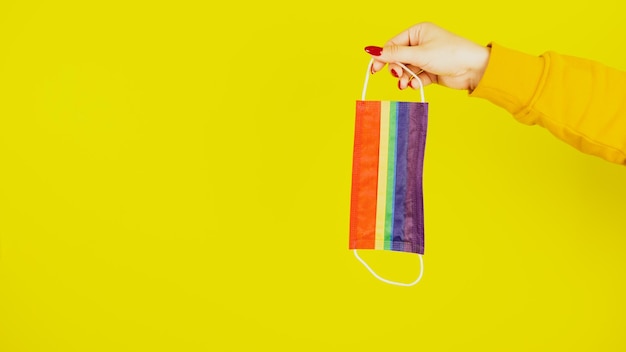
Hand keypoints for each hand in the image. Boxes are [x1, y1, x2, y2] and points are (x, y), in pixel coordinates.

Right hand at [365, 22, 489, 90]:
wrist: (474, 69)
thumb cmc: (450, 54)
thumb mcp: (418, 54)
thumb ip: (394, 54)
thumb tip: (372, 50)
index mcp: (418, 32)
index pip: (393, 44)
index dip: (383, 57)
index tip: (374, 70)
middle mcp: (421, 43)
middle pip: (398, 58)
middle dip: (396, 69)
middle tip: (397, 77)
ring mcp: (427, 58)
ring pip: (407, 69)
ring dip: (404, 78)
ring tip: (405, 84)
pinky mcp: (432, 71)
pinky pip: (416, 77)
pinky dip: (414, 82)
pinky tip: (415, 85)